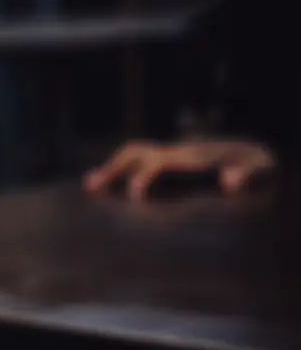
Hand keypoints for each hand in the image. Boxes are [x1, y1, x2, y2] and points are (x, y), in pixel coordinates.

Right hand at [84, 138, 277, 200]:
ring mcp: (174, 155)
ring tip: (89, 185)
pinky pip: (142, 164)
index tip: (136, 197)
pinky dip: (124, 173)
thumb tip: (231, 183)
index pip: (160, 162)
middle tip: (91, 186)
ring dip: (111, 167)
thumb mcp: (260, 171)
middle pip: (137, 152)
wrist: (256, 152)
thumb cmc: (258, 166)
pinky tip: (109, 188)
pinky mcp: (173, 164)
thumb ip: (248, 175)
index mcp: (195, 158)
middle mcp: (179, 152)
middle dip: (114, 168)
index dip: (146, 177)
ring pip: (135, 155)